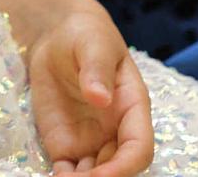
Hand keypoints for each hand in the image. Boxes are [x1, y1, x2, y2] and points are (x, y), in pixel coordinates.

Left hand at [23, 3, 152, 176]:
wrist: (58, 38)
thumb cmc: (86, 35)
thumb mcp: (93, 44)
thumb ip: (97, 69)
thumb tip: (100, 97)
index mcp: (132, 108)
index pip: (139, 148)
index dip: (124, 167)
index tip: (101, 175)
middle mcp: (116, 132)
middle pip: (118, 168)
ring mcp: (92, 140)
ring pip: (94, 175)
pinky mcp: (66, 144)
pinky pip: (69, 171)